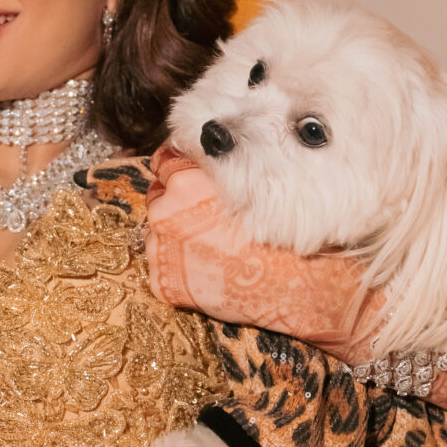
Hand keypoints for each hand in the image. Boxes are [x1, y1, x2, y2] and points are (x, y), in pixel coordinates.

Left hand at [144, 146, 379, 359]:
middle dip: (173, 204)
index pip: (163, 162)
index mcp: (183, 182)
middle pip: (157, 198)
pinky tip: (207, 271)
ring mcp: (159, 250)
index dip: (176, 168)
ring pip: (157, 234)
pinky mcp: (161, 282)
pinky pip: (162, 270)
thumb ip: (216, 172)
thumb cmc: (278, 231)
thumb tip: (202, 162)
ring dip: (174, 238)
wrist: (290, 283)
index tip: (184, 175)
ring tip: (210, 248)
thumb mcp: (249, 185)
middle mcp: (163, 213)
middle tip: (203, 218)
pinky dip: (178, 270)